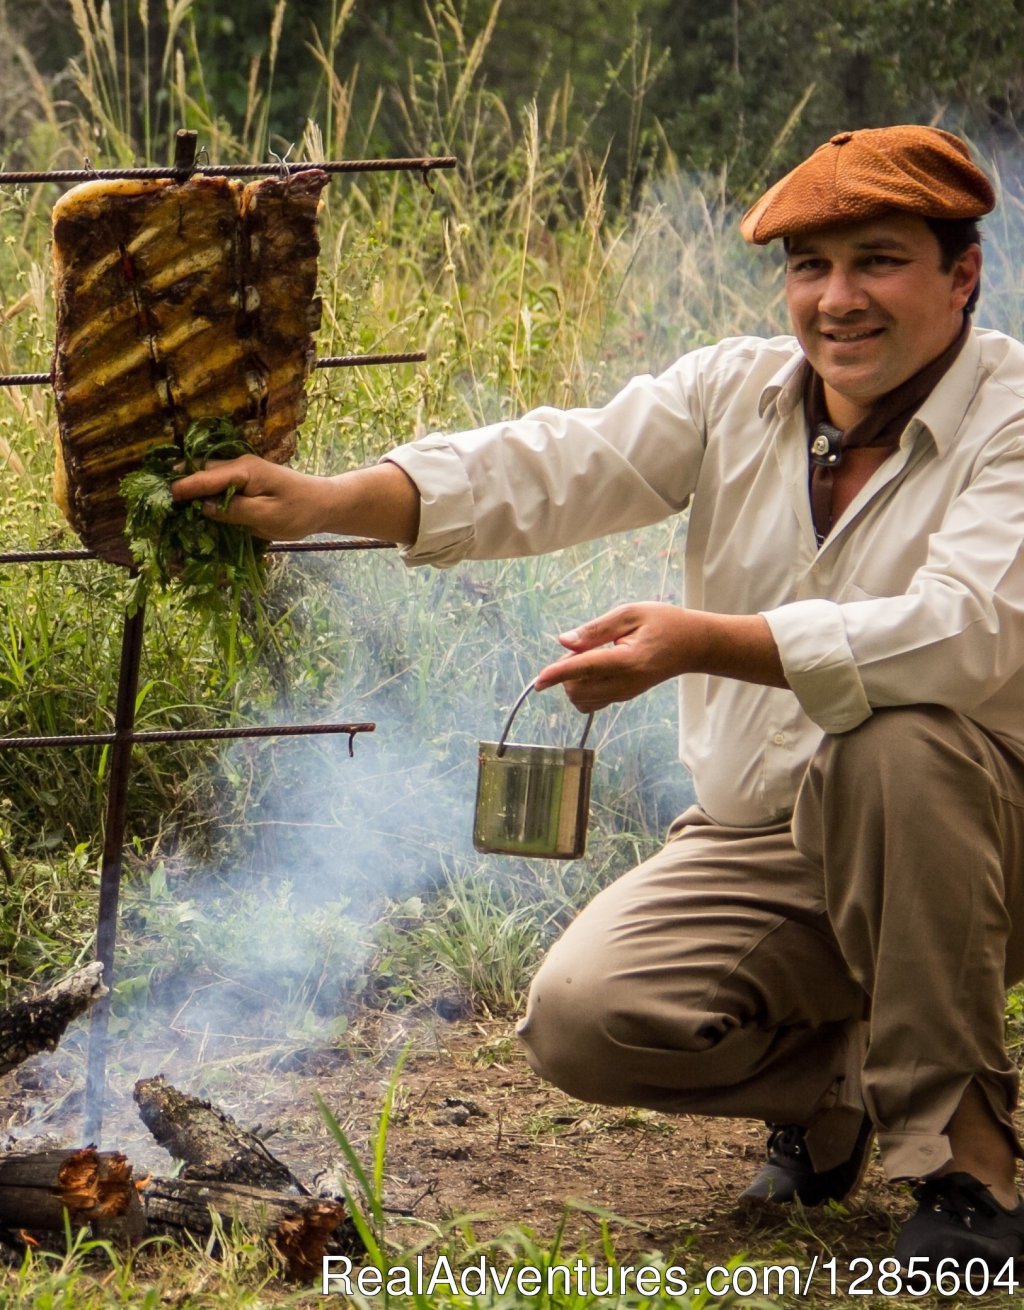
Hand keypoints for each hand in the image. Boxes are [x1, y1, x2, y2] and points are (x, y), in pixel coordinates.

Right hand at [170, 455, 336, 540]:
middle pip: (201, 472)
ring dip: (188, 487)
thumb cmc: (299, 510)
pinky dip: (201, 493)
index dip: (185, 487)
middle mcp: (239, 466)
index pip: (207, 477)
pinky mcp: (243, 484)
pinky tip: (188, 506)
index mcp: (245, 470)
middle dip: (179, 482)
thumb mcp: (267, 516)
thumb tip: (204, 508)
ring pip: (206, 477)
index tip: (165, 496)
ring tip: (165, 501)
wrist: (322, 504)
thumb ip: (235, 511)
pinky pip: (216, 486)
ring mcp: (240, 473)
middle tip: (156, 498)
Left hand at [533, 603, 705, 711]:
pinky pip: (591, 703)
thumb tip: (564, 641)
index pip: (586, 669)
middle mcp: (625, 683)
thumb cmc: (664, 623)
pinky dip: (582, 689)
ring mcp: (624, 694)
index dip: (558, 673)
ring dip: (573, 681)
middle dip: (567, 670)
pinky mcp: (622, 698)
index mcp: (628, 660)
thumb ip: (596, 629)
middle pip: (577, 689)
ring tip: (592, 655)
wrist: (692, 646)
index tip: (538, 681)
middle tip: (584, 645)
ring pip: (581, 699)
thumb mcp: (631, 613)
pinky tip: (593, 671)